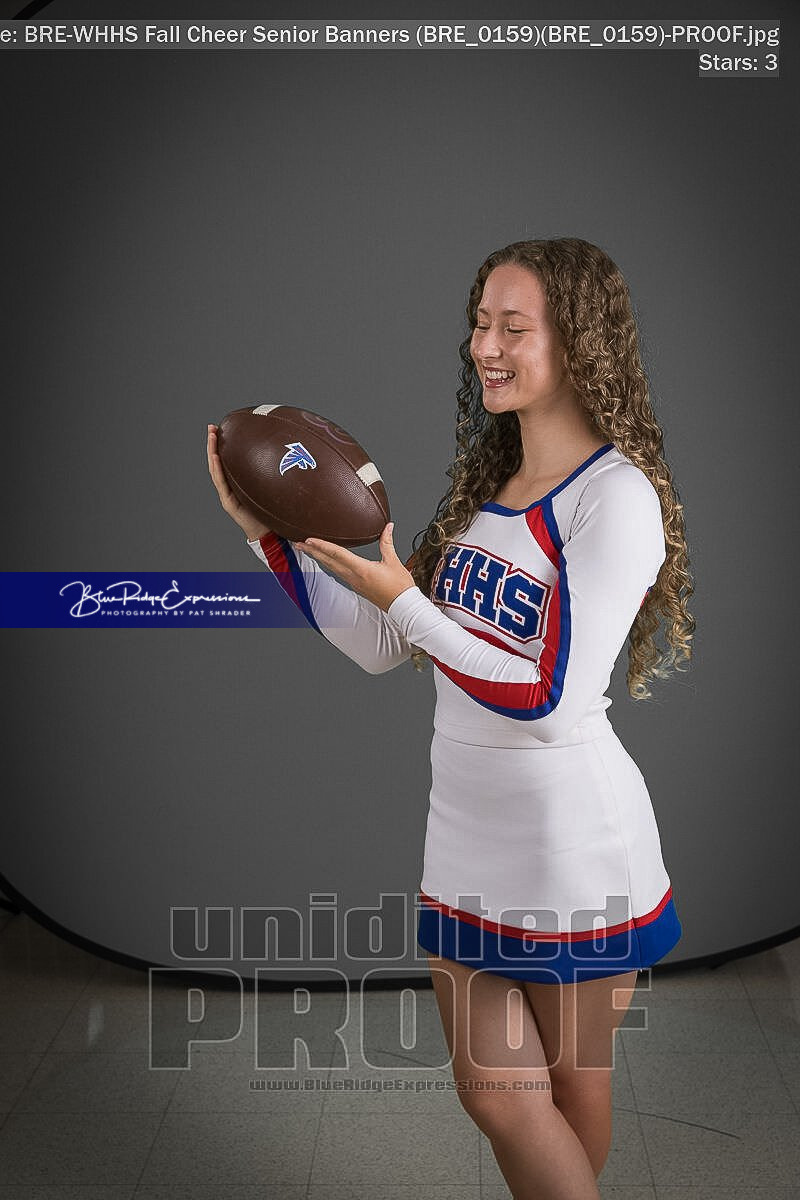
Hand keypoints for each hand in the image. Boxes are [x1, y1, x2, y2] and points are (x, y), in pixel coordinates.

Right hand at [207, 424, 271, 541]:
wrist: (267, 533)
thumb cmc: (272, 510)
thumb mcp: (274, 486)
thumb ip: (276, 473)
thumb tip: (296, 453)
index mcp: (239, 482)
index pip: (228, 460)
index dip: (223, 445)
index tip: (223, 427)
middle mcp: (231, 486)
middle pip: (218, 461)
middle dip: (213, 443)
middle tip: (211, 426)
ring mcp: (227, 494)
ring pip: (215, 470)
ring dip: (212, 452)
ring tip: (211, 436)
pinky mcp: (228, 502)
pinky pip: (221, 483)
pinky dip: (217, 469)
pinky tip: (215, 457)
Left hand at [294, 523, 416, 612]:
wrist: (403, 607)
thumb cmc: (400, 587)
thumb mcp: (394, 561)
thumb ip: (387, 542)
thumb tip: (388, 526)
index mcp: (361, 569)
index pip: (337, 554)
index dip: (321, 545)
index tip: (308, 539)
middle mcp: (354, 577)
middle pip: (328, 561)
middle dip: (312, 552)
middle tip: (299, 543)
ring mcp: (353, 583)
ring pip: (331, 568)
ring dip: (319, 558)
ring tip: (308, 550)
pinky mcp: (356, 587)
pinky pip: (338, 573)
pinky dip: (329, 565)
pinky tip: (326, 561)